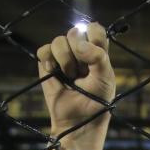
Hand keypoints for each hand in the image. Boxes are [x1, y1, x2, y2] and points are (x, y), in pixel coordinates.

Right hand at [37, 22, 114, 140]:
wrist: (79, 121)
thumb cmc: (97, 100)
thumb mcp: (106, 77)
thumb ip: (98, 56)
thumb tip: (77, 43)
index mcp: (96, 50)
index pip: (94, 29)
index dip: (93, 36)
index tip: (95, 55)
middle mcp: (78, 49)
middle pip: (75, 32)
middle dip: (79, 54)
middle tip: (83, 72)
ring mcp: (61, 56)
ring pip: (58, 41)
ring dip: (65, 60)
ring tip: (71, 77)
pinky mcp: (46, 64)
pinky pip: (43, 50)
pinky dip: (49, 62)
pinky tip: (56, 74)